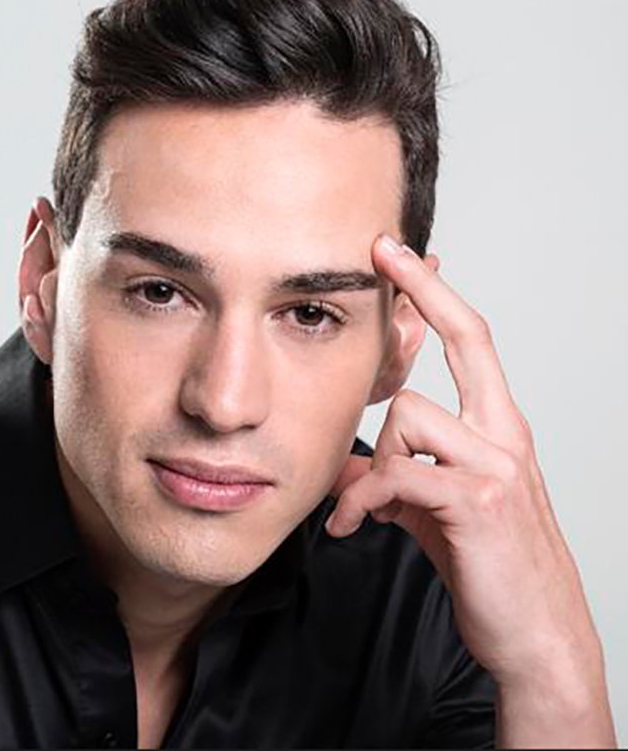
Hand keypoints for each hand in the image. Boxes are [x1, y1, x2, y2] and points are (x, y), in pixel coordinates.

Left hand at [326, 233, 605, 693]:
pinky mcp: (478, 502)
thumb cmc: (486, 562)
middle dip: (423, 291)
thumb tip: (353, 469)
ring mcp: (496, 464)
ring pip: (407, 417)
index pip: (471, 342)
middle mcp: (504, 433)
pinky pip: (397, 474)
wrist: (534, 633)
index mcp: (496, 427)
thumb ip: (400, 476)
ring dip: (370, 462)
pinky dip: (363, 502)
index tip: (403, 256)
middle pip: (468, 339)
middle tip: (383, 254)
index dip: (437, 295)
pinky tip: (354, 527)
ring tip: (358, 507)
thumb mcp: (435, 507)